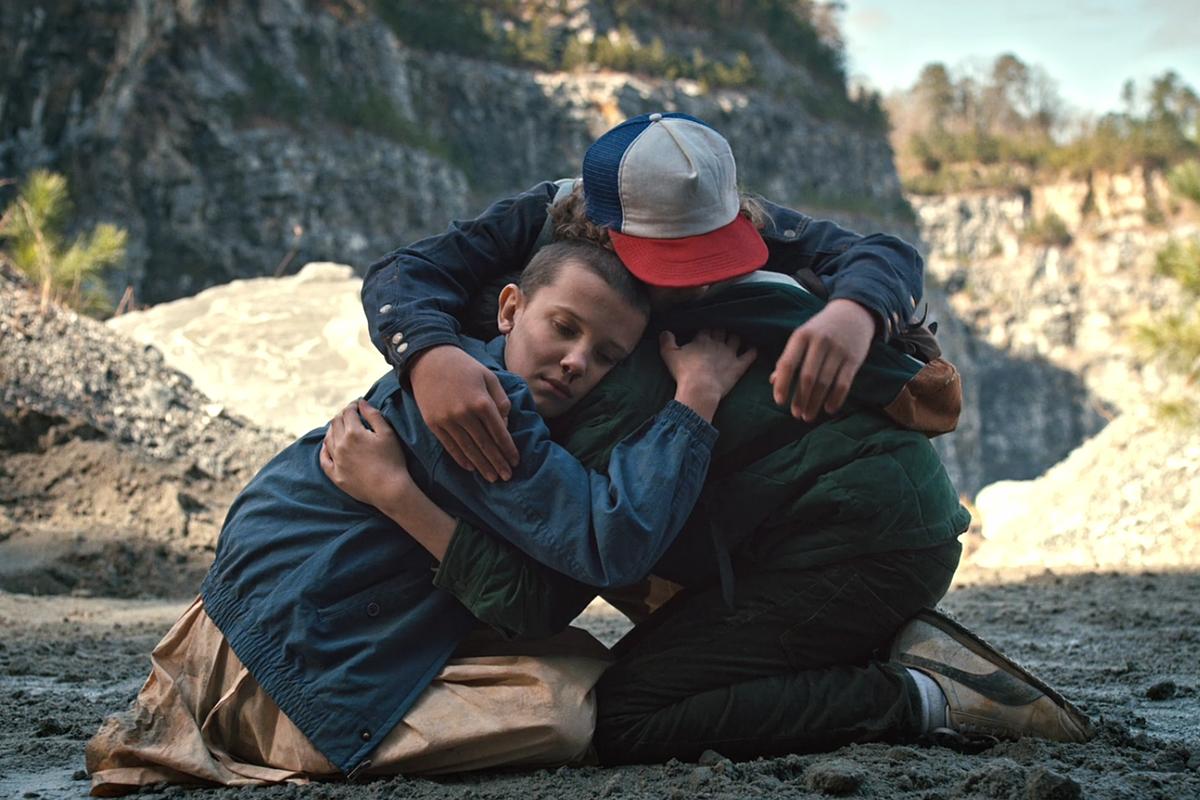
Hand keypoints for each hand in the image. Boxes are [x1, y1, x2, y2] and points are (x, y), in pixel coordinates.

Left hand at [320, 399, 410, 506]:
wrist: (390, 490)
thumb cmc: (393, 460)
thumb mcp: (388, 433)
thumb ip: (374, 415)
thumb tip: (361, 402)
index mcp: (354, 433)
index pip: (348, 412)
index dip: (352, 406)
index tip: (357, 405)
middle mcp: (341, 445)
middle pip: (335, 423)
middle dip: (342, 415)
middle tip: (350, 414)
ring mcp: (336, 461)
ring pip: (328, 439)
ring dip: (333, 430)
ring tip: (339, 427)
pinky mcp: (336, 475)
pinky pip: (324, 459)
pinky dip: (324, 450)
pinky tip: (327, 446)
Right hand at [409, 345, 518, 481]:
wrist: (429, 359)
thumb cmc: (464, 367)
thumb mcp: (489, 377)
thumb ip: (501, 400)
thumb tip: (506, 425)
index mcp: (482, 402)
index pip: (499, 432)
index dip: (508, 449)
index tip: (515, 461)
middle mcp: (465, 413)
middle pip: (485, 445)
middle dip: (497, 462)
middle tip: (507, 476)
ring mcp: (447, 420)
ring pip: (468, 449)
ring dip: (481, 466)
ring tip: (492, 478)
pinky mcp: (433, 424)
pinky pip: (450, 446)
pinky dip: (461, 459)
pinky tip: (471, 468)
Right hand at [660, 329, 757, 420]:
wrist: (700, 389)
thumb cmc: (683, 372)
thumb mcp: (669, 355)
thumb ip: (666, 341)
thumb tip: (665, 331)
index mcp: (702, 339)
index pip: (706, 328)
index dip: (706, 327)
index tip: (705, 327)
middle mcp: (718, 343)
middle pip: (722, 330)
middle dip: (721, 329)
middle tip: (720, 329)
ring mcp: (730, 354)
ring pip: (736, 339)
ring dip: (736, 337)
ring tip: (736, 336)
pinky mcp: (739, 366)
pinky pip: (750, 355)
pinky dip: (752, 350)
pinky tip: (754, 347)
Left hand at [770, 298, 873, 421]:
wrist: (853, 313)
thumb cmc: (821, 329)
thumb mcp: (802, 337)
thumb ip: (788, 358)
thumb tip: (773, 381)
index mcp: (801, 336)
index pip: (788, 363)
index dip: (782, 384)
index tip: (779, 402)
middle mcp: (820, 342)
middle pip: (807, 377)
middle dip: (800, 399)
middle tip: (796, 414)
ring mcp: (838, 350)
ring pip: (825, 382)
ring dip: (815, 403)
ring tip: (808, 416)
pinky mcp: (854, 359)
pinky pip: (844, 383)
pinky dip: (836, 399)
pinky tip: (829, 409)